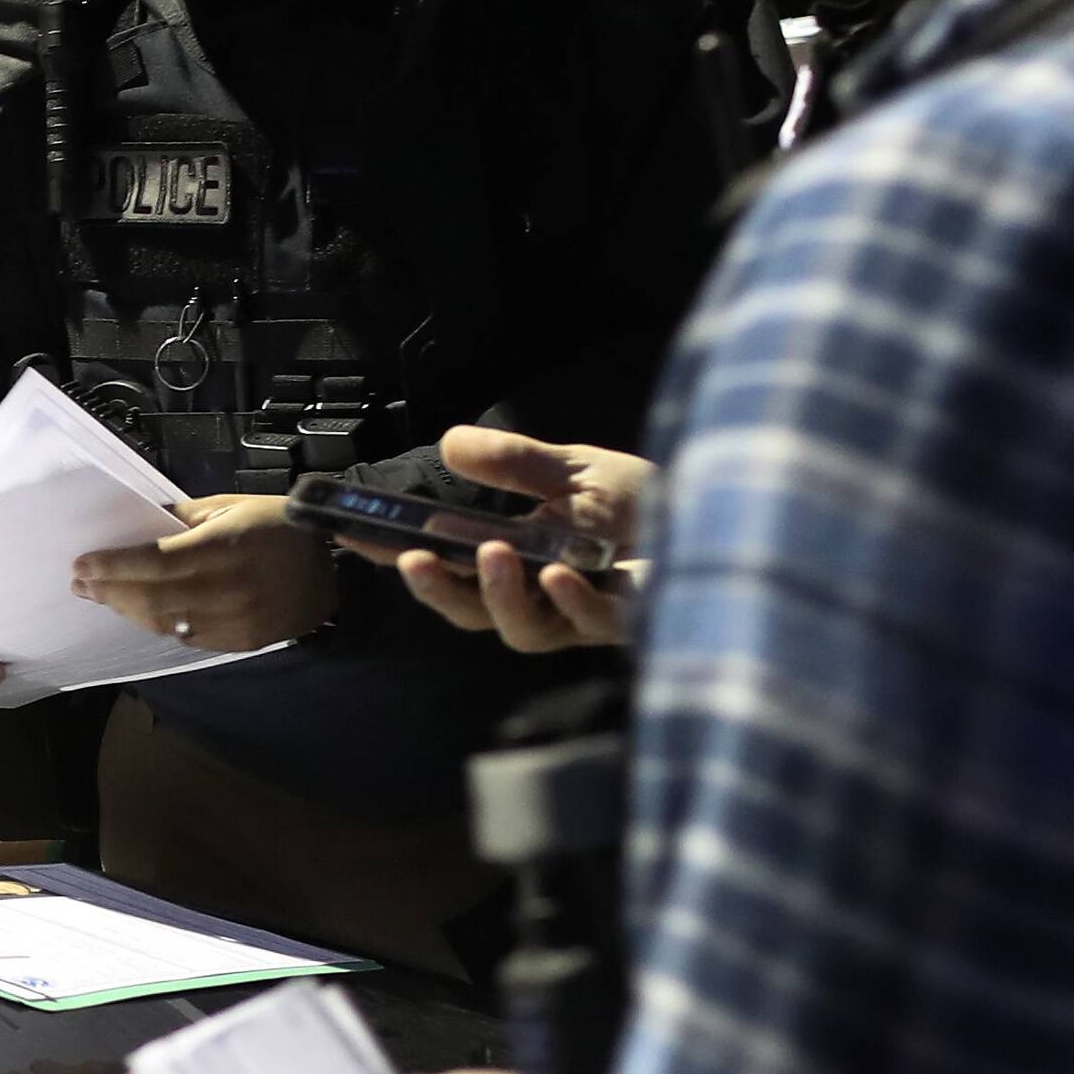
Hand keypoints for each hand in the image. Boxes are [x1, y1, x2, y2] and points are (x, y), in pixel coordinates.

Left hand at [75, 494, 334, 650]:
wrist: (333, 576)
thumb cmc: (279, 528)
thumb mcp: (235, 505)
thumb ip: (186, 515)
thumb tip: (142, 522)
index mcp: (225, 547)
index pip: (156, 560)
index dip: (115, 565)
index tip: (82, 563)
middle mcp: (228, 588)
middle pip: (153, 595)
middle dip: (110, 590)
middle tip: (80, 582)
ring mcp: (235, 621)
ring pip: (165, 621)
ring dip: (126, 609)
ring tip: (99, 596)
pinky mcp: (240, 642)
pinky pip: (187, 637)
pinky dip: (157, 623)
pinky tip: (137, 610)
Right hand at [375, 429, 650, 654]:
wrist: (724, 512)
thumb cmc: (643, 501)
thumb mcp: (570, 470)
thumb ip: (513, 461)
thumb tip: (449, 443)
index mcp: (516, 560)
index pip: (444, 562)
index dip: (393, 553)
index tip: (349, 531)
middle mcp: (541, 597)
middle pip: (472, 612)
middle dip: (439, 589)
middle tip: (418, 557)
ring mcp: (582, 615)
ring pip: (524, 630)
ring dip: (500, 596)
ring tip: (493, 555)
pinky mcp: (629, 620)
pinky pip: (589, 623)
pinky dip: (569, 602)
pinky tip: (558, 573)